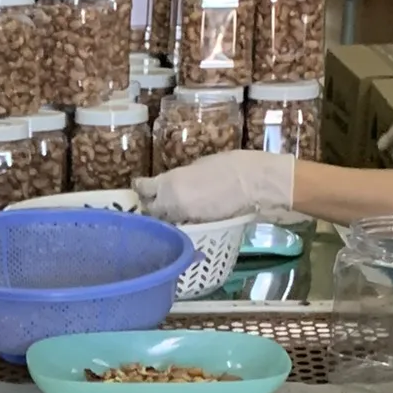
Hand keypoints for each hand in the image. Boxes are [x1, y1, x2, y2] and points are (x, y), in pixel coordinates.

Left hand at [133, 149, 295, 225]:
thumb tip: (173, 182)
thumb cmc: (229, 165)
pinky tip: (182, 214)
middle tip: (150, 198)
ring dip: (162, 215)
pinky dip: (178, 220)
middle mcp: (171, 205)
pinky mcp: (197, 227)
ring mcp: (184, 219)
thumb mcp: (198, 165)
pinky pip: (180, 224)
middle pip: (149, 208)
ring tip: (165, 207)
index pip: (143, 189)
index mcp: (169, 184)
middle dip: (148, 203)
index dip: (139, 186)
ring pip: (164, 220)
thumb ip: (180, 176)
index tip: (138, 185)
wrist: (254, 184)